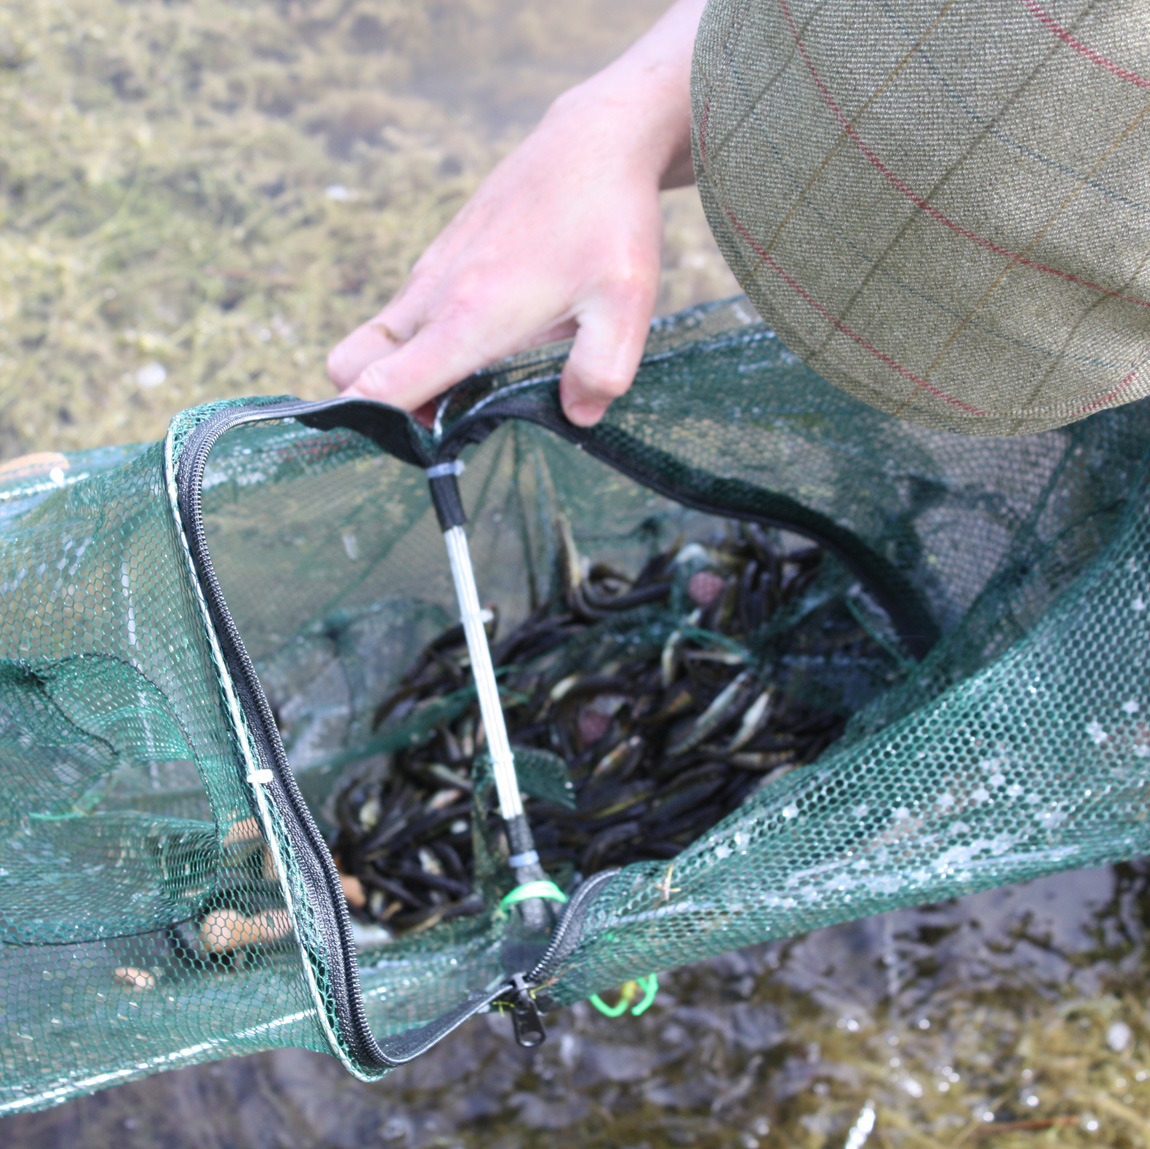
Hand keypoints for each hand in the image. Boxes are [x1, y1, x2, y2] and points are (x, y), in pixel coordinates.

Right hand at [327, 0, 702, 427]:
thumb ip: (601, 372)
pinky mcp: (441, 256)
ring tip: (469, 390)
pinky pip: (403, 313)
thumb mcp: (627, 306)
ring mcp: (431, 271)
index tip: (414, 452)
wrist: (595, 142)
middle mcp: (434, 295)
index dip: (379, 429)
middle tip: (437, 424)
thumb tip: (575, 417)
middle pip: (349, 365)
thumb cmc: (610, 222)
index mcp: (468, 317)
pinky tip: (481, 345)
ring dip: (401, 374)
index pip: (379, 385)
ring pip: (374, 339)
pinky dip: (418, 343)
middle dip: (372, 404)